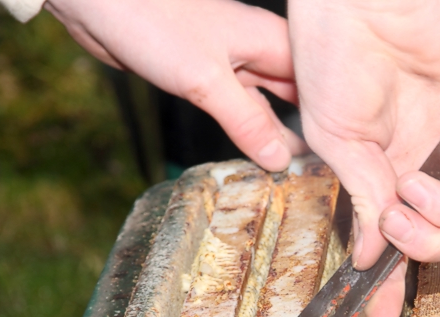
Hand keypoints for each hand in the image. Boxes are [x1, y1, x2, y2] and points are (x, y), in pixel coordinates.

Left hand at [46, 0, 306, 170]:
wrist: (96, 0)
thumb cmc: (153, 20)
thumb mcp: (207, 81)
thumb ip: (247, 121)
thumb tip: (280, 158)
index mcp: (270, 42)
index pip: (317, 87)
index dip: (331, 122)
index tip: (342, 161)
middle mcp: (256, 52)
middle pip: (294, 99)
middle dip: (306, 133)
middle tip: (321, 175)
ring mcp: (229, 64)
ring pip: (264, 107)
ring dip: (273, 136)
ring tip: (292, 175)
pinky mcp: (203, 77)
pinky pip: (235, 110)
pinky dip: (245, 132)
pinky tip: (253, 155)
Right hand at [289, 0, 439, 316]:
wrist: (357, 2)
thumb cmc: (334, 61)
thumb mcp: (338, 143)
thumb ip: (366, 198)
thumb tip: (372, 256)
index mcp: (389, 175)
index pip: (403, 238)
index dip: (394, 281)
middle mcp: (428, 164)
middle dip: (427, 243)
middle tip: (397, 221)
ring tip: (418, 183)